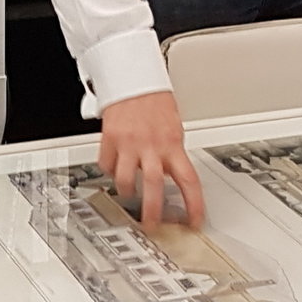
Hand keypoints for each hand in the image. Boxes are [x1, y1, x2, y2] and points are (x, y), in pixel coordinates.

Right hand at [98, 91, 204, 229]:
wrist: (134, 77)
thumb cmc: (154, 100)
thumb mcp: (173, 127)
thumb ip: (172, 153)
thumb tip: (174, 175)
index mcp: (172, 143)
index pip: (189, 180)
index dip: (194, 204)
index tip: (195, 220)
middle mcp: (152, 145)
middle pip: (154, 186)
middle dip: (153, 211)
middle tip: (152, 224)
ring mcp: (129, 143)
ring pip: (125, 179)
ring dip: (127, 192)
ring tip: (129, 194)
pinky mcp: (110, 138)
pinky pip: (106, 164)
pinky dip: (109, 171)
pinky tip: (113, 170)